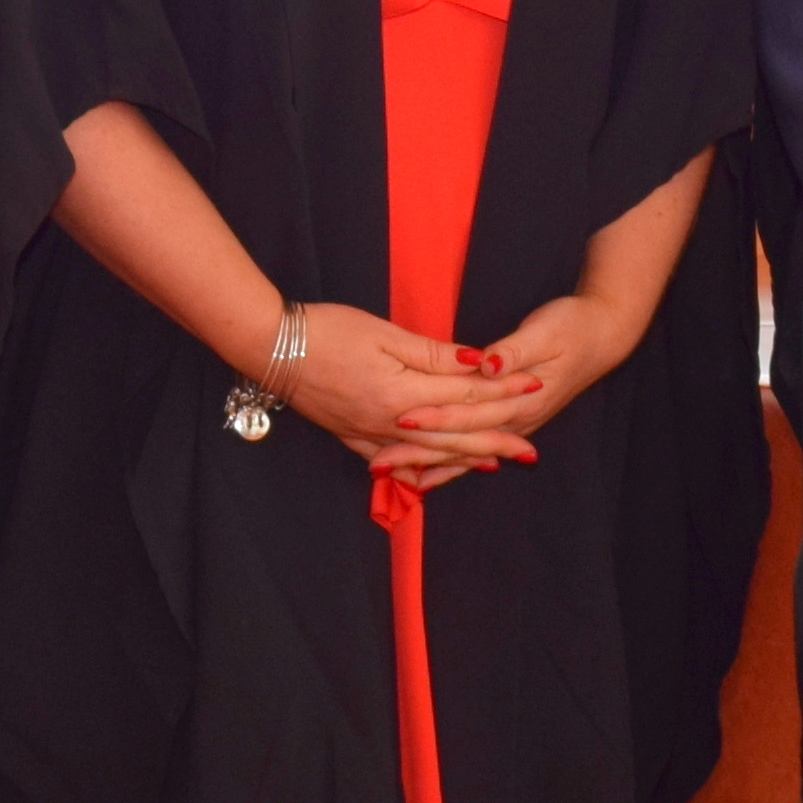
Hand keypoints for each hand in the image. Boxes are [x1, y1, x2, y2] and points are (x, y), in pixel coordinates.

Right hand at [276, 300, 531, 485]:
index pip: (465, 395)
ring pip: (428, 454)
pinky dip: (418, 469)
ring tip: (495, 464)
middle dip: (496, 440)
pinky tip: (434, 474)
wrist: (270, 346)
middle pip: (455, 435)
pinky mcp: (352, 437)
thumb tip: (477, 362)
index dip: (502, 391)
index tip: (533, 386)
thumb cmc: (327, 329)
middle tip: (530, 449)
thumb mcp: (385, 332)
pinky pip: (392, 462)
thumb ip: (433, 353)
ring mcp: (369, 434)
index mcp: (401, 391)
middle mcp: (389, 422)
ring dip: (464, 460)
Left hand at [381, 290, 638, 490]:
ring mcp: (516, 424)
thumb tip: (490, 364)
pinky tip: (423, 477)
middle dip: (420, 452)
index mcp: (522, 398)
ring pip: (465, 452)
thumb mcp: (545, 331)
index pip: (471, 412)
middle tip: (379, 462)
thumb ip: (515, 350)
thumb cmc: (572, 327)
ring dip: (427, 464)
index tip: (402, 419)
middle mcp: (518, 420)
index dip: (436, 416)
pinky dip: (448, 465)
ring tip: (389, 474)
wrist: (602, 336)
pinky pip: (474, 451)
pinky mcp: (511, 422)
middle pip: (462, 441)